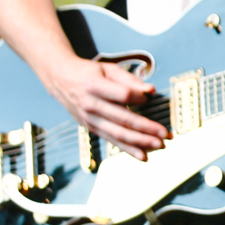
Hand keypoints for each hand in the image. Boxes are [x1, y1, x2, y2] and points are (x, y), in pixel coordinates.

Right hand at [42, 54, 166, 159]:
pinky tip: (143, 155)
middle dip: (146, 128)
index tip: (149, 97)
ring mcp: (90, 119)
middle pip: (123, 119)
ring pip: (118, 134)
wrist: (60, 80)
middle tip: (165, 134)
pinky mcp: (90, 128)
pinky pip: (111, 140)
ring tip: (159, 145)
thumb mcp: (107, 68)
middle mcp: (91, 105)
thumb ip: (130, 79)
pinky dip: (128, 149)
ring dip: (140, 142)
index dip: (139, 97)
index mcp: (95, 86)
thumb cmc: (88, 72)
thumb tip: (151, 90)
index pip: (123, 95)